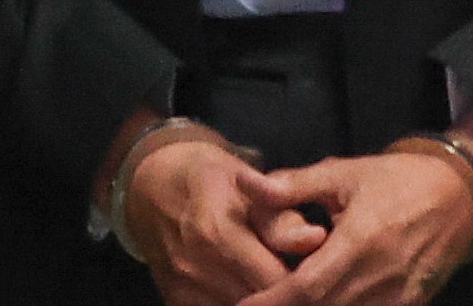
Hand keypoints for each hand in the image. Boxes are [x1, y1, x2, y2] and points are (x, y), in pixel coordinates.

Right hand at [122, 139, 326, 305]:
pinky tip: (248, 285)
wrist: (152, 187)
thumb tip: (317, 239)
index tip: (319, 271)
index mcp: (216, 229)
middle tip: (301, 278)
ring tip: (275, 280)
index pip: (275, 278)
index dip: (303, 280)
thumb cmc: (210, 180)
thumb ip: (281, 217)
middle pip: (260, 300)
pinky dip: (240, 301)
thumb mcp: (247, 184)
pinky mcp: (175, 301)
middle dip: (286, 293)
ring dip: (263, 299)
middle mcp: (195, 264)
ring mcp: (183, 287)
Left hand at [238, 152, 472, 305]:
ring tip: (281, 299)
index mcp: (360, 243)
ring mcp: (398, 300)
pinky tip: (321, 300)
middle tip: (252, 303)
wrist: (460, 196)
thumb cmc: (396, 180)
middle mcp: (380, 280)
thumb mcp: (343, 173)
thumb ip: (293, 185)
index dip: (272, 303)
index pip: (306, 289)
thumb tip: (246, 183)